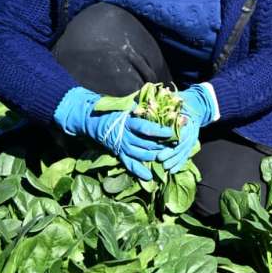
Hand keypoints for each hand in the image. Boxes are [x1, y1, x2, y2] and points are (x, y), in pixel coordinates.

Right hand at [53, 87, 171, 179]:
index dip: (160, 132)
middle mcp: (127, 137)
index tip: (172, 133)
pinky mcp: (120, 154)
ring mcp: (123, 147)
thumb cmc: (117, 111)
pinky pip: (130, 165)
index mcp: (130, 123)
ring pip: (142, 156)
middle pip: (148, 145)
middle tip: (176, 146)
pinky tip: (149, 177)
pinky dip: (139, 172)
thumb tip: (159, 94)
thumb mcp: (128, 105)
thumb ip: (143, 102)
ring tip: (167, 156)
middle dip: (163, 146)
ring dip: (155, 157)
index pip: (147, 129)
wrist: (95, 120)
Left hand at [157, 83, 217, 172]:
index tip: (160, 153)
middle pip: (181, 147)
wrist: (198, 105)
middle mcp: (191, 132)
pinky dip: (180, 163)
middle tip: (160, 160)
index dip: (169, 147)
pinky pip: (186, 155)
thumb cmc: (182, 102)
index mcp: (186, 122)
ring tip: (165, 168)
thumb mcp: (174, 101)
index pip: (179, 138)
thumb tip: (142, 108)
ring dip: (175, 161)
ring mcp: (192, 138)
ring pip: (184, 153)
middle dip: (171, 156)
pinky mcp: (191, 143)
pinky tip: (173, 170)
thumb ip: (160, 105)